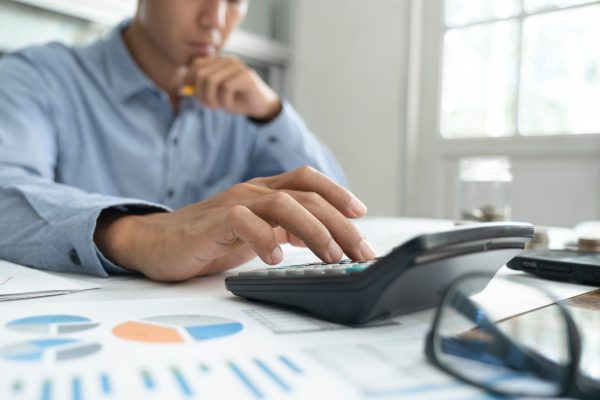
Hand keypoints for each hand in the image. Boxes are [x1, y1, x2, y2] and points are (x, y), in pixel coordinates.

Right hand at [94, 167, 375, 281]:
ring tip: (330, 254)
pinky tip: (275, 258)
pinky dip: (264, 239)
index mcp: (264, 192)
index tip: (360, 214)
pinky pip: (244, 222)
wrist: (156, 242)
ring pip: (283, 204)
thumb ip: (285, 229)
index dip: (337, 192)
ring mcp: (234, 204)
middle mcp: (253, 192)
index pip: (307, 181)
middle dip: (339, 223)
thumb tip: (324, 239)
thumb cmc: (208, 239)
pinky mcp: (214, 222)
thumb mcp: (256, 233)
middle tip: (360, 250)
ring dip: (312, 230)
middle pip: (306, 196)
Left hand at [182, 56, 281, 121]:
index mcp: (219, 62)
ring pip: (212, 80)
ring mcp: (238, 67)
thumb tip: (183, 89)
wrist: (260, 106)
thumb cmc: (236, 100)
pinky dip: (224, 102)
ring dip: (211, 99)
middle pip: (202, 73)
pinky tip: (228, 106)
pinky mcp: (246, 76)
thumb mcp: (215, 95)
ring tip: (217, 108)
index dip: (188, 78)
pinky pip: (226, 88)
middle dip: (199, 93)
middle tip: (206, 106)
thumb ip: (200, 89)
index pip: (196, 64)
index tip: (187, 92)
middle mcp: (228, 61)